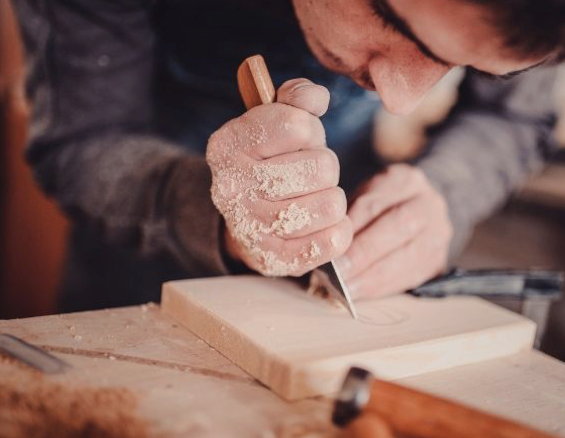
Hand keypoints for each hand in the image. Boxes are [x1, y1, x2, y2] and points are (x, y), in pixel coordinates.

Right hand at [207, 78, 352, 276]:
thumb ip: (298, 97)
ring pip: (332, 204)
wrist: (247, 218)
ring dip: (331, 197)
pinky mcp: (275, 259)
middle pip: (323, 166)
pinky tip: (321, 223)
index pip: (296, 124)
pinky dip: (337, 229)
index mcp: (227, 144)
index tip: (297, 140)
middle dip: (325, 166)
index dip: (310, 130)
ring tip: (313, 197)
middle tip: (308, 174)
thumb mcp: (277, 118)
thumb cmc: (271, 160)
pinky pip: (334, 241)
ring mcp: (251, 227)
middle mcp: (232, 187)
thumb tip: (315, 98)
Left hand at [338, 164, 451, 298]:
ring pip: (407, 256)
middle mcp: (429, 203)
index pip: (375, 204)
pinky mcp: (439, 259)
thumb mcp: (365, 197)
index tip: (328, 248)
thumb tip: (324, 245)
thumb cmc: (381, 206)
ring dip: (373, 276)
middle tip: (339, 272)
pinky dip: (383, 287)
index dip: (352, 228)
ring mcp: (439, 232)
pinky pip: (411, 276)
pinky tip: (362, 292)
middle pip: (397, 227)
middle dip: (365, 253)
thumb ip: (350, 216)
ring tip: (347, 288)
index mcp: (405, 180)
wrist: (420, 212)